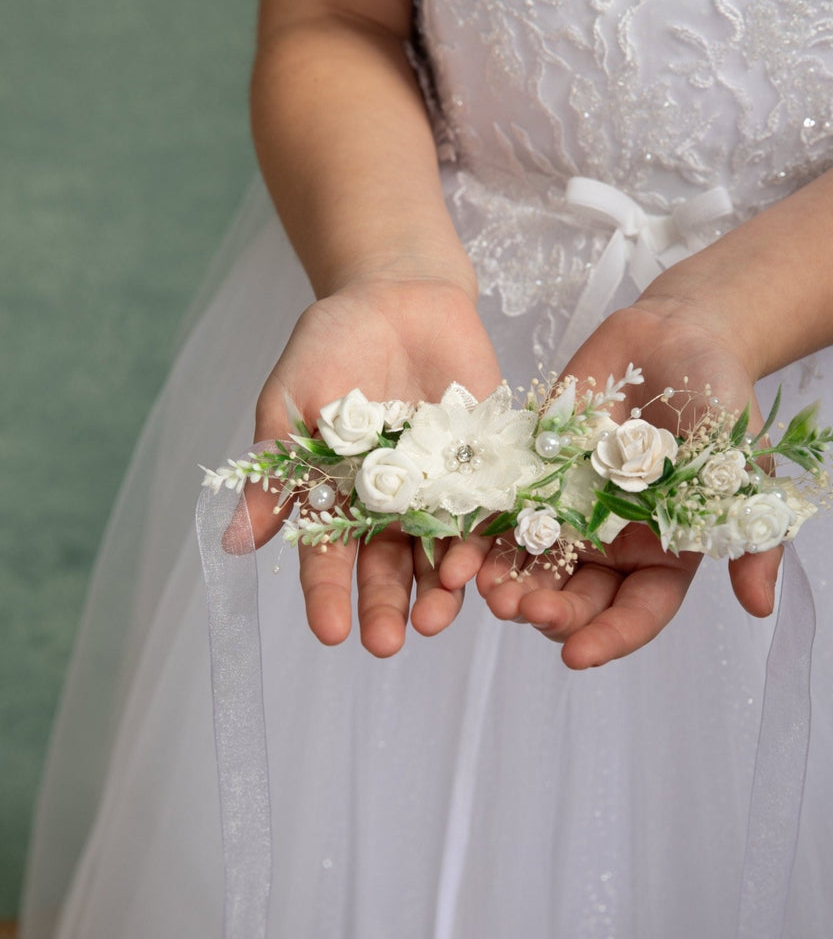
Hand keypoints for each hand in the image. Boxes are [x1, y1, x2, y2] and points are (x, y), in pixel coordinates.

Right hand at [247, 276, 501, 655]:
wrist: (397, 295)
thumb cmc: (331, 345)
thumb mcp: (289, 404)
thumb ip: (273, 472)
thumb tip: (235, 545)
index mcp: (339, 498)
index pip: (331, 559)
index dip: (328, 597)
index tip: (331, 632)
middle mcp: (391, 505)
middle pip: (389, 568)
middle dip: (386, 607)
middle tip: (385, 644)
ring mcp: (441, 487)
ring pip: (442, 553)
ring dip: (439, 590)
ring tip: (436, 619)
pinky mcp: (486, 464)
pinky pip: (490, 511)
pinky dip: (487, 541)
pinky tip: (484, 567)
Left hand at [476, 303, 781, 667]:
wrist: (677, 338)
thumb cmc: (722, 405)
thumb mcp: (744, 470)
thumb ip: (750, 536)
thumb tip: (759, 608)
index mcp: (662, 555)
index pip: (637, 613)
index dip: (610, 638)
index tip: (578, 655)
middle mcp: (610, 545)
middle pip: (578, 597)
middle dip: (550, 612)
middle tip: (526, 612)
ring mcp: (568, 512)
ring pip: (532, 565)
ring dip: (508, 585)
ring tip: (488, 593)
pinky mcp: (533, 477)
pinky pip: (501, 515)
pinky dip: (480, 538)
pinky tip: (462, 552)